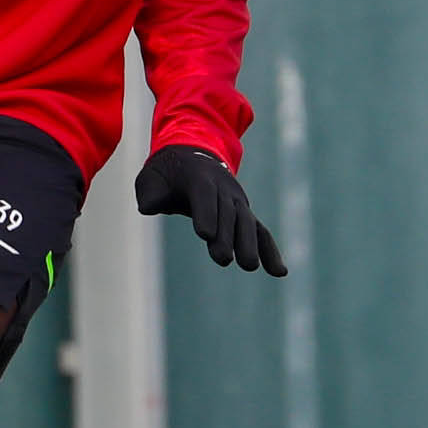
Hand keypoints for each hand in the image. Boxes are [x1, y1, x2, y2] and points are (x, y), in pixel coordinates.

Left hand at [134, 145, 285, 274]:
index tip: (205, 235)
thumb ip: (150, 193)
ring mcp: (237, 201)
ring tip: (249, 266)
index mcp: (199, 177)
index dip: (206, 214)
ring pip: (246, 222)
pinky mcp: (244, 214)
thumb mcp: (151, 177)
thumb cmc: (167, 173)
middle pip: (227, 212)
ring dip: (249, 244)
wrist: (192, 155)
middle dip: (226, 235)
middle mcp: (223, 188)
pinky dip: (270, 250)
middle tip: (222, 259)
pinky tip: (279, 272)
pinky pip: (260, 232)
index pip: (204, 195)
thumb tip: (148, 208)